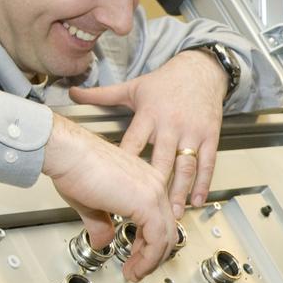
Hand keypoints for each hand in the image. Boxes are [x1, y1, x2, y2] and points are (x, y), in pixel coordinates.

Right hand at [41, 114, 174, 281]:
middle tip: (138, 270)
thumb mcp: (92, 204)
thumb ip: (102, 224)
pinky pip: (157, 239)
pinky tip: (135, 266)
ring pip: (167, 237)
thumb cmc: (75, 168)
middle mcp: (154, 184)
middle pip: (169, 230)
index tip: (138, 258)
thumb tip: (102, 240)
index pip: (161, 219)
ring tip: (135, 272)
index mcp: (146, 181)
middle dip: (154, 256)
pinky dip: (148, 258)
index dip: (150, 244)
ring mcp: (153, 192)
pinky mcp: (146, 202)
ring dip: (151, 261)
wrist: (68, 154)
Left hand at [69, 49, 226, 217]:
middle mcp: (170, 124)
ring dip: (180, 191)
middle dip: (156, 187)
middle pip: (162, 160)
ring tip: (175, 213)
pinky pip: (207, 163)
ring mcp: (192, 132)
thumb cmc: (166, 82)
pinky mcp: (209, 136)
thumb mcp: (132, 88)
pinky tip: (197, 200)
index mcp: (149, 115)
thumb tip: (72, 92)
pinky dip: (203, 183)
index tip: (115, 185)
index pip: (133, 143)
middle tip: (149, 211)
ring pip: (186, 166)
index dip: (125, 164)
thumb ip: (101, 95)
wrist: (201, 69)